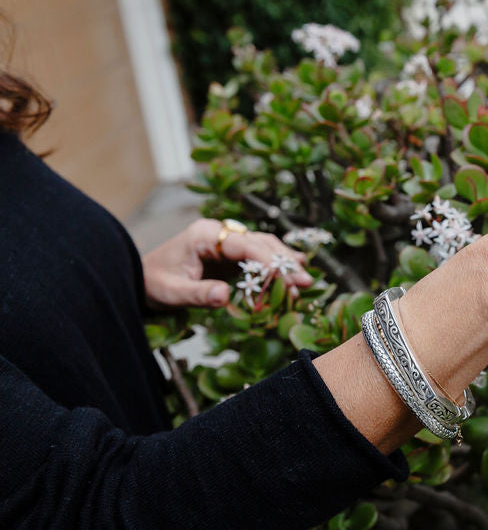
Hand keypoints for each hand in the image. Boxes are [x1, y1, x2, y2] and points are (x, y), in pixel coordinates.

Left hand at [141, 219, 312, 309]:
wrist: (140, 279)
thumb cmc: (153, 283)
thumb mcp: (172, 292)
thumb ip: (198, 294)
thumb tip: (225, 296)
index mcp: (204, 235)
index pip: (245, 244)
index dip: (268, 260)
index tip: (287, 277)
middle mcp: (219, 233)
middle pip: (260, 242)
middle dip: (284, 263)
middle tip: (304, 283)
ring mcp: (226, 242)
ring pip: (264, 246)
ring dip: (285, 263)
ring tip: (304, 281)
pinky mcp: (230, 255)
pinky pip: (259, 256)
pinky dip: (277, 264)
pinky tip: (296, 269)